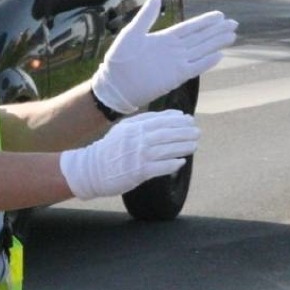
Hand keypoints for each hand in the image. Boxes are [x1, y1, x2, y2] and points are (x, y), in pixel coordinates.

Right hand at [60, 110, 199, 199]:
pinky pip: (160, 167)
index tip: (189, 119)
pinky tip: (181, 161)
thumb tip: (170, 117)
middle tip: (197, 132)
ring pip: (166, 150)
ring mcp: (138, 156)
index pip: (160, 121)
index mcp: (134, 127)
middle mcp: (137, 140)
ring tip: (194, 145)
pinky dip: (172, 164)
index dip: (177, 119)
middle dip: (184, 132)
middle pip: (166, 134)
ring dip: (183, 147)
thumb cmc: (111, 149)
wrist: (92, 169)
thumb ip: (143, 122)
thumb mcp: (124, 129)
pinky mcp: (139, 172)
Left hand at [92, 0, 237, 113]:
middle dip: (217, 30)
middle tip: (233, 23)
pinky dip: (207, 62)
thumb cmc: (119, 60)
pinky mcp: (175, 76)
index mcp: (164, 38)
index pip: (189, 27)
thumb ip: (146, 17)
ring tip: (232, 35)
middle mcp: (174, 50)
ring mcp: (176, 63)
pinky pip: (195, 67)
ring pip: (201, 50)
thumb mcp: (131, 33)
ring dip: (216, 43)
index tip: (219, 15)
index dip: (204, 21)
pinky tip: (220, 55)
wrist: (115, 85)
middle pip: (200, 38)